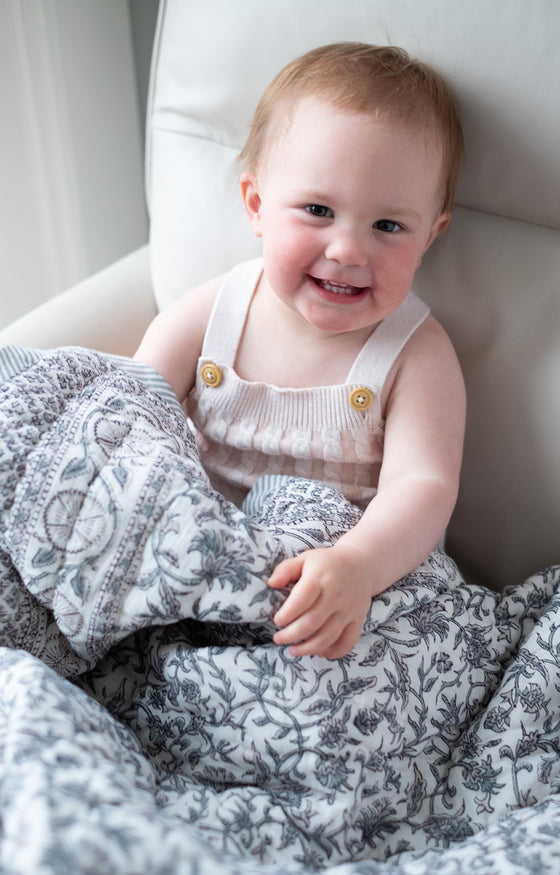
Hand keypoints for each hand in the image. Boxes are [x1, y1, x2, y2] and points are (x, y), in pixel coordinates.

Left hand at [267, 544, 372, 658]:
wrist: (361, 564)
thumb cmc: (327, 563)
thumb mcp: (305, 558)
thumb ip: (286, 569)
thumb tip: (271, 583)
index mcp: (320, 578)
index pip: (301, 600)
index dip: (287, 614)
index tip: (277, 621)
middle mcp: (335, 596)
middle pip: (312, 622)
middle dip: (291, 635)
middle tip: (278, 638)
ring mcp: (348, 610)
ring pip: (328, 636)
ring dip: (308, 648)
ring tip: (293, 650)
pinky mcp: (358, 620)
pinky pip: (347, 642)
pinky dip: (333, 652)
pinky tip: (319, 652)